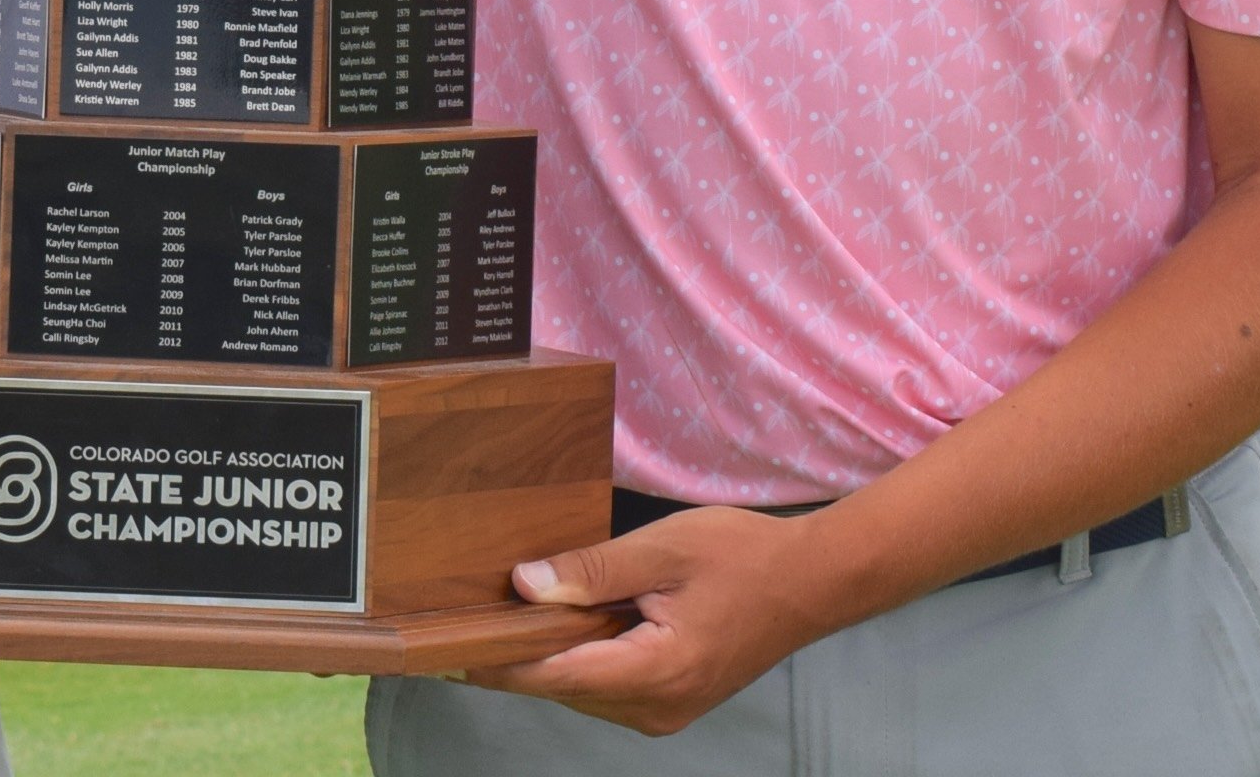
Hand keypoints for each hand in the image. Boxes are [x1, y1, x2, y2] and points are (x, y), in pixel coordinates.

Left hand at [468, 507, 831, 736]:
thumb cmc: (741, 555)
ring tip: (503, 614)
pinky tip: (561, 623)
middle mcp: (658, 707)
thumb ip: (591, 571)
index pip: (553, 675)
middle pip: (562, 687)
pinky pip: (607, 685)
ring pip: (582, 689)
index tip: (448, 644)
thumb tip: (523, 585)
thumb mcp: (661, 549)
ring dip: (547, 656)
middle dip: (516, 654)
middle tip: (466, 615)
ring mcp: (667, 710)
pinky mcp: (672, 700)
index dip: (497, 660)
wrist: (811, 581)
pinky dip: (579, 657)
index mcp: (655, 673)